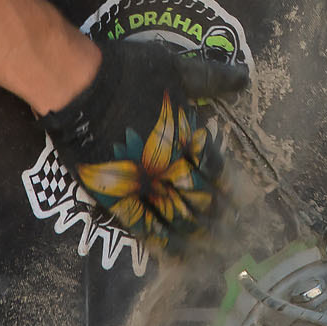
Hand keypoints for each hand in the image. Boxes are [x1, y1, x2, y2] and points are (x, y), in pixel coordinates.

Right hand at [36, 37, 248, 244]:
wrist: (81, 86)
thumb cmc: (127, 72)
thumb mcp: (176, 68)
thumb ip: (210, 78)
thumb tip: (245, 78)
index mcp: (187, 134)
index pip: (215, 167)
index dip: (227, 187)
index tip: (238, 204)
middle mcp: (171, 163)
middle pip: (200, 196)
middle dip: (216, 216)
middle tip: (229, 233)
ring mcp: (144, 182)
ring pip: (177, 216)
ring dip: (195, 235)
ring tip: (209, 250)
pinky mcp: (116, 196)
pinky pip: (144, 227)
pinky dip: (162, 244)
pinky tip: (176, 257)